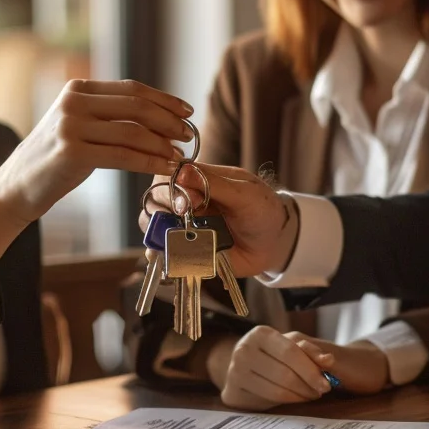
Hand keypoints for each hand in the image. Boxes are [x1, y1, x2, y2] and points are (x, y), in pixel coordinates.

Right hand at [0, 79, 190, 225]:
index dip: (164, 99)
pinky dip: (148, 162)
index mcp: (77, 89)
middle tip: (188, 134)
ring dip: (162, 144)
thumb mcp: (79, 125)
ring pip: (132, 132)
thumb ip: (109, 115)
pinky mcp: (72, 152)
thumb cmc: (55, 160)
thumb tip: (160, 115)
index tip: (187, 110)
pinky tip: (164, 167)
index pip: (132, 88)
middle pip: (136, 106)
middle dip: (168, 120)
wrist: (16, 187)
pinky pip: (122, 156)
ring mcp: (70, 126)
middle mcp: (73, 101)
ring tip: (179, 155)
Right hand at [145, 163, 298, 276]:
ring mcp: (183, 225)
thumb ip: (214, 183)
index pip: (170, 174)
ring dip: (157, 232)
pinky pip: (164, 251)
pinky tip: (163, 256)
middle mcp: (186, 201)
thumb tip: (182, 171)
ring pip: (154, 225)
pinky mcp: (186, 249)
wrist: (274, 245)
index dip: (171, 186)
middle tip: (183, 217)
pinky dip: (159, 254)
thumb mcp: (244, 194)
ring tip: (171, 239)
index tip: (187, 200)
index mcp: (199, 180)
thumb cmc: (262, 211)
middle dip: (163, 208)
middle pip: (155, 199)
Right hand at [215, 327, 389, 410]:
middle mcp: (243, 351)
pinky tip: (292, 400)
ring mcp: (234, 373)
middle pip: (285, 375)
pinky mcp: (231, 394)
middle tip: (319, 393)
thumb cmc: (274, 354)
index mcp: (259, 334)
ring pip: (276, 392)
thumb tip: (329, 360)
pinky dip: (284, 404)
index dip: (311, 370)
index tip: (326, 384)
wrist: (244, 364)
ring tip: (308, 396)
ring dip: (299, 397)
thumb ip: (311, 352)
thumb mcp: (291, 345)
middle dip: (307, 387)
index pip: (290, 353)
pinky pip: (265, 404)